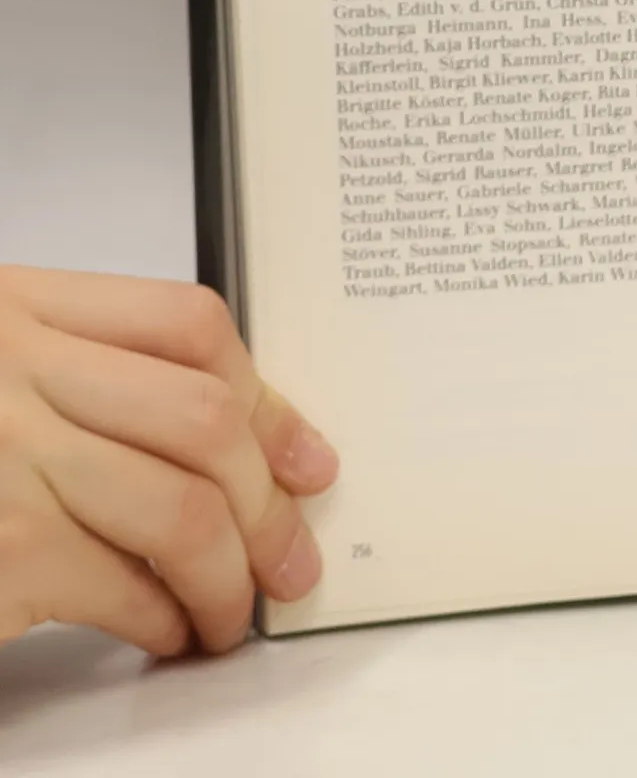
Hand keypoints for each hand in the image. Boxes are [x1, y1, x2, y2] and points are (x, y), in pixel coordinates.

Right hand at [0, 266, 336, 655]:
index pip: (188, 325)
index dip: (267, 397)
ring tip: (232, 611)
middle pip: (204, 418)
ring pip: (180, 506)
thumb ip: (79, 370)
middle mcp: (14, 369)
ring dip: (229, 573)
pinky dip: (161, 615)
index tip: (305, 458)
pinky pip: (118, 582)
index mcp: (17, 307)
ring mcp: (2, 457)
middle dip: (267, 499)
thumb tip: (226, 435)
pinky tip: (166, 629)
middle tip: (290, 555)